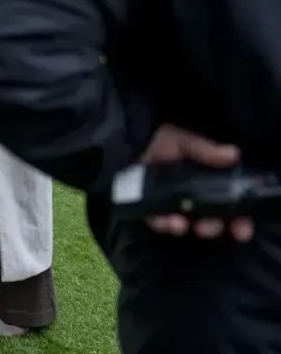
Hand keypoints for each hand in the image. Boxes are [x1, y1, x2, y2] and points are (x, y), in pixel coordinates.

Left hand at [140, 124, 252, 241]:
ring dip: (189, 227)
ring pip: (186, 224)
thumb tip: (233, 154)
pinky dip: (166, 224)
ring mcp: (171, 205)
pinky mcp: (150, 209)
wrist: (125, 143)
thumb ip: (204, 150)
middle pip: (210, 220)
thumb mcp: (180, 139)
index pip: (229, 205)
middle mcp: (191, 197)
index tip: (242, 229)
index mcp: (206, 181)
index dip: (239, 219)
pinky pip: (159, 222)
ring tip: (188, 225)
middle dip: (213, 226)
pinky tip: (171, 221)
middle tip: (209, 227)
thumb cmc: (157, 141)